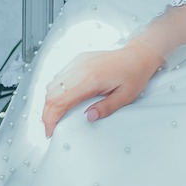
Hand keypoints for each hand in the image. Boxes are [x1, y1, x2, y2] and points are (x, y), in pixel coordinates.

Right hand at [40, 42, 163, 136]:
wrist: (137, 55)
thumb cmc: (133, 74)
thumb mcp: (125, 96)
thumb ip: (106, 108)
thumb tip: (88, 117)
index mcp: (91, 79)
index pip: (60, 101)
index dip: (51, 118)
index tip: (50, 130)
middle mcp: (81, 69)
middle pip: (52, 93)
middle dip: (47, 112)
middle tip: (50, 126)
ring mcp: (78, 63)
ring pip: (52, 83)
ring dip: (50, 101)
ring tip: (54, 115)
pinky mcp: (79, 60)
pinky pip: (60, 75)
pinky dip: (56, 89)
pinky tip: (61, 99)